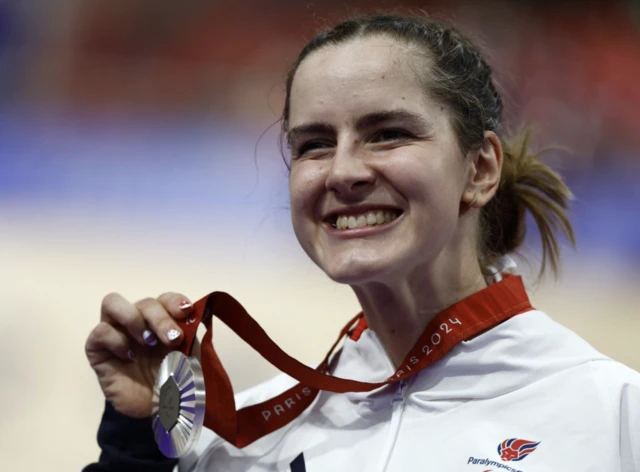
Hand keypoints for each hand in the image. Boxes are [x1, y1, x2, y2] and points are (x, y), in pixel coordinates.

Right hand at [85, 292, 194, 418]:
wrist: (160, 411)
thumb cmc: (176, 380)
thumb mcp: (189, 354)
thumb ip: (188, 332)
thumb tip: (188, 312)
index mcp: (163, 320)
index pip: (165, 299)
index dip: (175, 301)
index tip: (186, 313)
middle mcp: (139, 322)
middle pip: (144, 301)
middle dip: (160, 318)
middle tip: (172, 340)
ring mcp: (117, 333)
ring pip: (112, 303)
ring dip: (133, 319)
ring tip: (148, 342)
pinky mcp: (98, 351)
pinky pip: (99, 331)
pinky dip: (116, 340)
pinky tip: (129, 357)